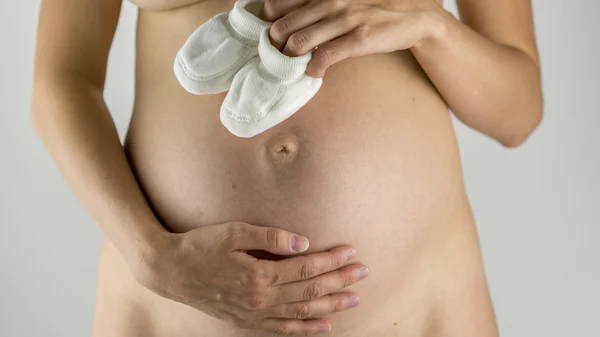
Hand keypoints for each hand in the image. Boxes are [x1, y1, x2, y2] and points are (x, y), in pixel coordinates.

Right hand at [135, 222, 368, 335]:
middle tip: (363, 273)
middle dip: (339, 282)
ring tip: (353, 299)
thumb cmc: (201, 247)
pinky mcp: (247, 321)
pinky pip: (282, 330)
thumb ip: (271, 238)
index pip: (305, 268)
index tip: (351, 252)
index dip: (330, 260)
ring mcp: (255, 314)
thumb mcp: (234, 233)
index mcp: (259, 275)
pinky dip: (305, 330)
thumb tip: (304, 243)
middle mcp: (261, 299)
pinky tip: (323, 326)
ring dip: (330, 306)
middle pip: (309, 292)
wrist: (171, 271)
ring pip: (301, 313)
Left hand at [262, 0, 444, 76]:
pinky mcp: (358, 39)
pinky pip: (325, 57)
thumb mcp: (342, 3)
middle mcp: (330, 2)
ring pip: (299, 42)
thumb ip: (317, 10)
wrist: (411, 17)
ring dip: (291, 60)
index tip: (271, 40)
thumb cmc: (371, 11)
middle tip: (278, 59)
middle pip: (283, 27)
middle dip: (275, 47)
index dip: (268, 25)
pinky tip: (314, 73)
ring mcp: (344, 20)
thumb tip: (287, 25)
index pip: (278, 5)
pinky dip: (313, 69)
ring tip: (294, 68)